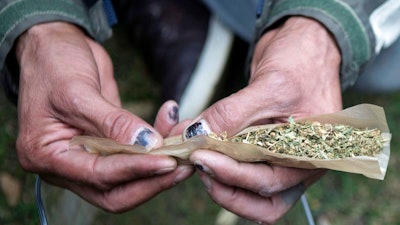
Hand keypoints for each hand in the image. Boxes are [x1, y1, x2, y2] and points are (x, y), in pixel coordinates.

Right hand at [15, 22, 192, 211]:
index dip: (134, 170)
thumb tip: (147, 143)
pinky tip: (171, 126)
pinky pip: (133, 156)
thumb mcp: (77, 90)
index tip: (167, 161)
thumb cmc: (53, 64)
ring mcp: (87, 158)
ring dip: (158, 167)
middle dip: (150, 181)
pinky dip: (154, 147)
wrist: (54, 46)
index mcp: (47, 156)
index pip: (97, 175)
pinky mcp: (105, 146)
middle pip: (114, 192)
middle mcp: (67, 165)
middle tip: (182, 167)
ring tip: (185, 149)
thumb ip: (112, 121)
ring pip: (127, 180)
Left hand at [181, 17, 341, 222]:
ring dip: (219, 181)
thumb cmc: (301, 63)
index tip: (199, 156)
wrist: (304, 46)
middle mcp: (298, 166)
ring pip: (249, 193)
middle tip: (196, 163)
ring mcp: (281, 161)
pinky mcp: (263, 151)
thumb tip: (195, 134)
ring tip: (196, 158)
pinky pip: (241, 169)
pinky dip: (219, 164)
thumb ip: (232, 113)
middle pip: (259, 199)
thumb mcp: (270, 86)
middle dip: (223, 186)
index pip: (269, 181)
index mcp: (312, 156)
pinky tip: (200, 147)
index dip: (231, 174)